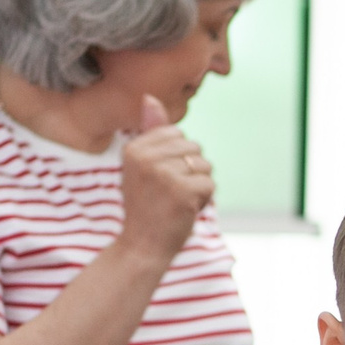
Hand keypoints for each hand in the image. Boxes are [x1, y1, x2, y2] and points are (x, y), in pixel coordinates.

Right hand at [115, 94, 213, 265]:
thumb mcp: (141, 166)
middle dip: (190, 172)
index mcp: (135, 148)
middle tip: (169, 195)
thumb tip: (150, 97)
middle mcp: (146, 158)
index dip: (177, 159)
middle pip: (193, 148)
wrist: (141, 247)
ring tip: (177, 202)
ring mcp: (164, 175)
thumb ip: (149, 132)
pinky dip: (204, 200)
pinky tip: (186, 211)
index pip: (177, 135)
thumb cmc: (145, 206)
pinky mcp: (182, 191)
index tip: (160, 181)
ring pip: (204, 165)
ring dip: (198, 186)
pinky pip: (210, 184)